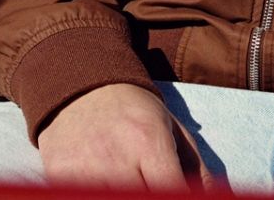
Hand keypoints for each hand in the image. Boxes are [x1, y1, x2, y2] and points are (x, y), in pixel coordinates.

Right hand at [37, 81, 205, 188]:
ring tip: (125, 178)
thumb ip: (197, 169)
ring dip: (120, 191)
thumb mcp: (172, 129)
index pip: (172, 192)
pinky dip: (90, 190)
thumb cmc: (133, 112)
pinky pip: (76, 192)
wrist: (79, 85)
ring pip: (110, 198)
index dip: (178, 196)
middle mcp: (114, 156)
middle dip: (148, 193)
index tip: (174, 192)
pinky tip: (98, 179)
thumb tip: (217, 197)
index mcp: (148, 142)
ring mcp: (81, 168)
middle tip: (148, 183)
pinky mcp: (56, 172)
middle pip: (140, 198)